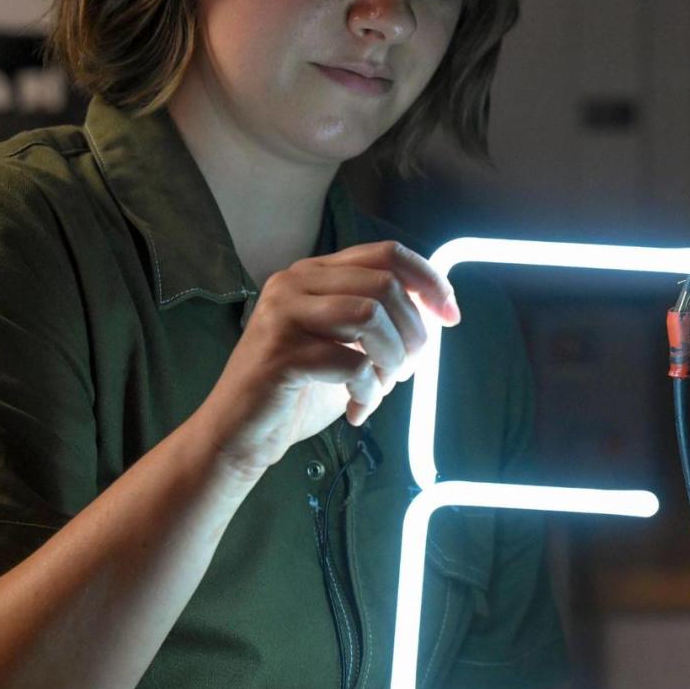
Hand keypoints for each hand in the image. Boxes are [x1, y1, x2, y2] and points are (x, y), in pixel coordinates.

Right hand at [201, 241, 459, 476]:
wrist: (240, 435)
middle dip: (413, 331)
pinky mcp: (281, 354)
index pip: (385, 253)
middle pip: (383, 283)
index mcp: (313, 274)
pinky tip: (357, 409)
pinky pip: (351, 363)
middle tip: (408, 369)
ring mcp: (284, 315)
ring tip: (382, 387)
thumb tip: (434, 312)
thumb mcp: (344, 347)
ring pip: (369, 314)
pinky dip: (368, 391)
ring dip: (392, 358)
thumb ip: (380, 323)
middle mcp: (294, 283)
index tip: (450, 315)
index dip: (428, 280)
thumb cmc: (296, 392)